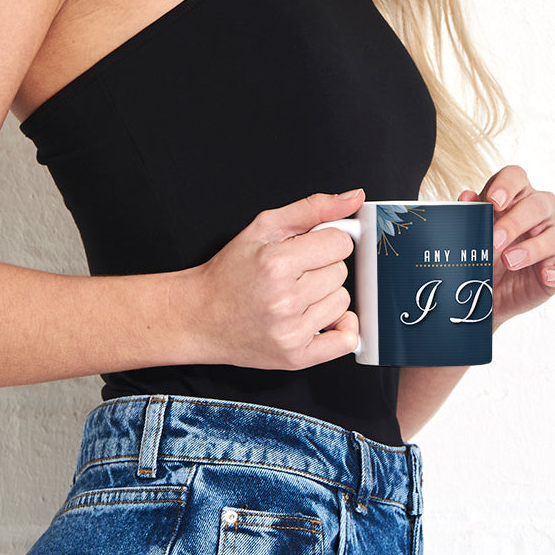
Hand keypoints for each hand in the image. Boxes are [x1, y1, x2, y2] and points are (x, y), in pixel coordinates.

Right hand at [188, 190, 362, 370]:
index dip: (326, 242)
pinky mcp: (295, 357)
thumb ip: (312, 209)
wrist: (199, 316)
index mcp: (277, 263)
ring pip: (343, 302)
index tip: (310, 247)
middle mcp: (285, 300)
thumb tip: (354, 197)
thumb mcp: (264, 227)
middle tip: (295, 273)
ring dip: (325, 296)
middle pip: (341, 272)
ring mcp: (291, 332)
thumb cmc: (230, 272)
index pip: (340, 243)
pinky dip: (341, 328)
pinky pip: (346, 341)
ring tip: (296, 295)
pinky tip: (320, 318)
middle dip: (322, 268)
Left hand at [458, 166, 554, 327]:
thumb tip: (467, 197)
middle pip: (539, 204)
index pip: (516, 177)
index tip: (493, 201)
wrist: (484, 290)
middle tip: (494, 241)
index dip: (507, 185)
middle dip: (515, 222)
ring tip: (509, 261)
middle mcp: (538, 214)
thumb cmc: (482, 252)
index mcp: (514, 197)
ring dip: (534, 248)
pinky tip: (546, 276)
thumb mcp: (471, 234)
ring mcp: (552, 241)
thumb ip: (470, 214)